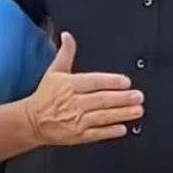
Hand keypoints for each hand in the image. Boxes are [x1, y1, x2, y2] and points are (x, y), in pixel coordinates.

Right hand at [24, 33, 143, 145]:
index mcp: (69, 85)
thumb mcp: (54, 70)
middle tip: (138, 96)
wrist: (34, 120)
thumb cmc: (46, 95)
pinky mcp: (79, 135)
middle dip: (121, 98)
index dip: (110, 81)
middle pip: (101, 99)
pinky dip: (110, 131)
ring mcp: (77, 120)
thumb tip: (68, 36)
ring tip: (136, 110)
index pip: (93, 81)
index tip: (126, 81)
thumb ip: (66, 53)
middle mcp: (74, 102)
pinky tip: (122, 128)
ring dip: (121, 113)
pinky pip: (97, 133)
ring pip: (102, 116)